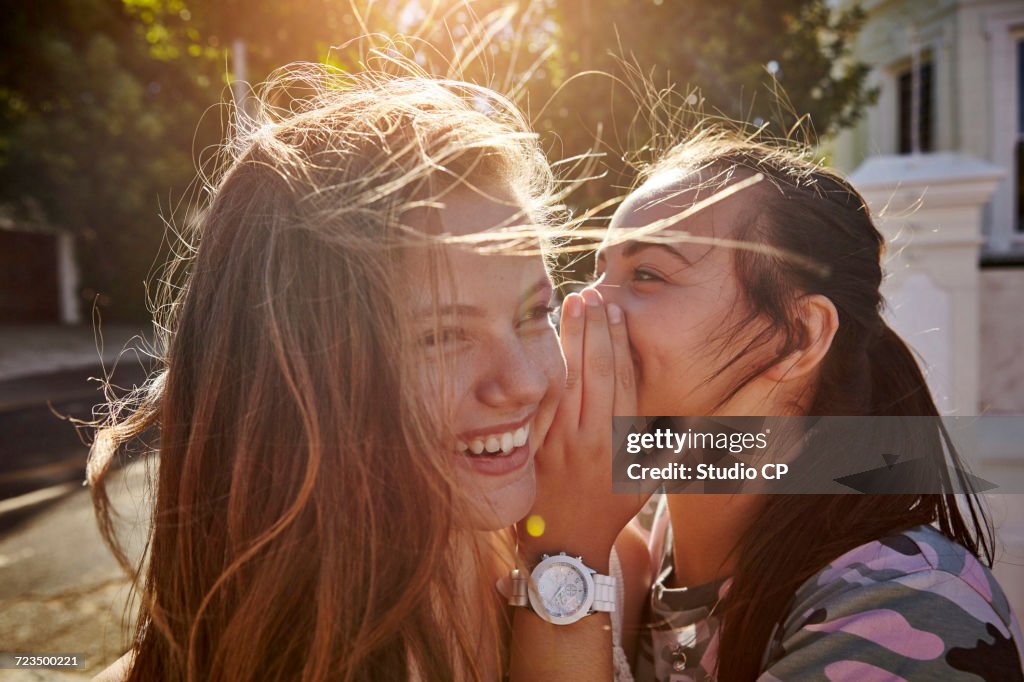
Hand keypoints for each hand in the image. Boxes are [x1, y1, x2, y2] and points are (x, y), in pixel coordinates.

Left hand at [519, 288, 650, 572]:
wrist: (564, 544)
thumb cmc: (610, 507)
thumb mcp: (647, 483)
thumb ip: (672, 450)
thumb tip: (701, 422)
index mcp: (620, 443)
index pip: (623, 381)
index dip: (621, 343)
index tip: (617, 311)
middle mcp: (590, 439)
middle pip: (595, 373)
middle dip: (595, 330)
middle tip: (592, 294)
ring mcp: (558, 441)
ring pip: (566, 380)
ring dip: (569, 340)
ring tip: (570, 304)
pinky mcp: (533, 445)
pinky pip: (541, 400)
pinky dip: (543, 368)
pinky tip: (543, 340)